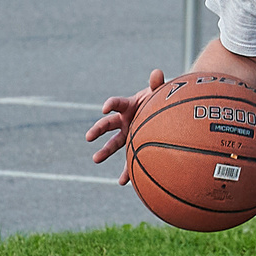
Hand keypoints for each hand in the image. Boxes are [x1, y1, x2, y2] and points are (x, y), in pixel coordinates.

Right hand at [87, 69, 165, 183]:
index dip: (110, 105)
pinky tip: (122, 182)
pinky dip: (126, 172)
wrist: (167, 113)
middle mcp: (124, 121)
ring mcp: (128, 134)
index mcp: (129, 106)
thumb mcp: (159, 92)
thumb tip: (157, 73)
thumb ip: (157, 83)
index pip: (117, 103)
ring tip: (95, 159)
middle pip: (107, 125)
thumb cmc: (161, 99)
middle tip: (88, 137)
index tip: (105, 109)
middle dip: (97, 130)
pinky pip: (129, 161)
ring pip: (113, 144)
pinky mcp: (135, 146)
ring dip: (104, 151)